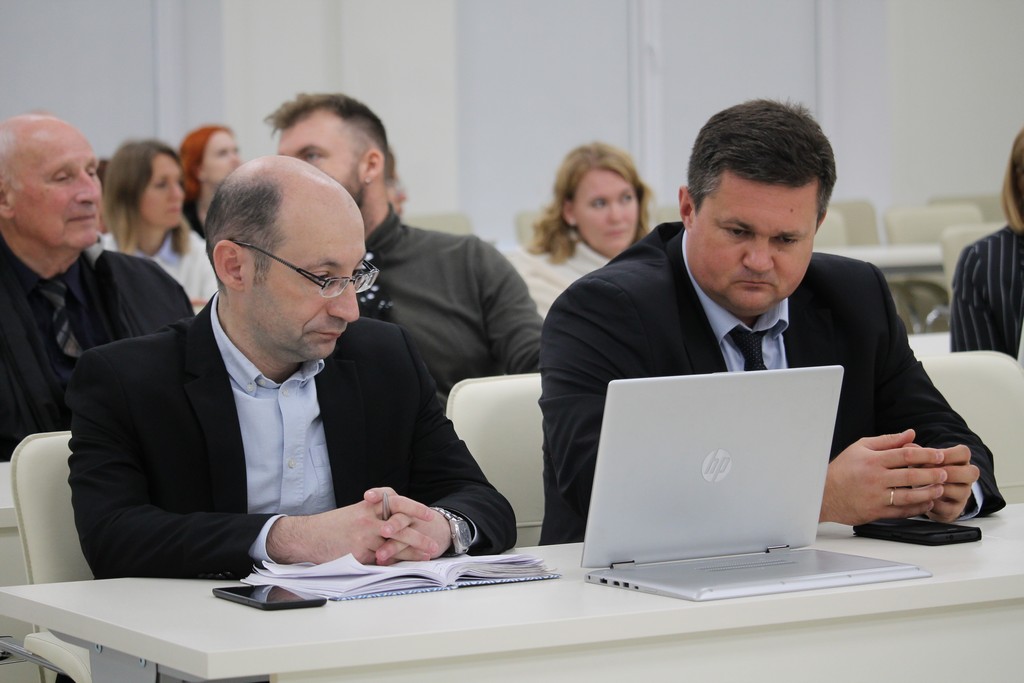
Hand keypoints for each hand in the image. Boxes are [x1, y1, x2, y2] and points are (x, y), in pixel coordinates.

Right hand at [265, 488, 445, 564]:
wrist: (307, 537)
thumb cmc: (331, 527)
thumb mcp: (353, 513)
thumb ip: (373, 516)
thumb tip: (394, 524)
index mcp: (367, 506)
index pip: (396, 501)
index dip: (414, 507)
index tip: (428, 515)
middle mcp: (367, 519)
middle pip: (400, 523)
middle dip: (419, 534)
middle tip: (434, 540)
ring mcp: (363, 536)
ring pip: (394, 544)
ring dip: (412, 550)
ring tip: (426, 555)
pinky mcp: (358, 553)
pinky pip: (380, 559)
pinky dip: (393, 562)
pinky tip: (405, 566)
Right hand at [820, 429, 953, 524]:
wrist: (824, 494)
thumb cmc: (842, 470)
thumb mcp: (860, 447)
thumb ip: (887, 440)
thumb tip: (910, 434)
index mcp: (872, 460)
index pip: (905, 455)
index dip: (926, 455)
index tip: (939, 455)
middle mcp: (875, 478)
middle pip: (911, 476)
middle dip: (932, 474)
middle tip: (945, 473)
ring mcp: (876, 496)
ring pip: (910, 496)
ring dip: (928, 492)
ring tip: (939, 488)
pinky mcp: (876, 512)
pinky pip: (902, 511)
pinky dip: (917, 508)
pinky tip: (926, 503)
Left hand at [922, 444, 978, 521]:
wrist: (926, 496)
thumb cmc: (925, 473)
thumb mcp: (921, 462)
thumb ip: (917, 453)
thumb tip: (906, 446)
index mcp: (960, 462)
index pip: (964, 453)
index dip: (950, 454)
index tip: (935, 456)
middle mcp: (966, 478)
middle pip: (971, 472)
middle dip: (950, 472)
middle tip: (930, 472)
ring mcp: (963, 495)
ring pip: (961, 491)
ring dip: (940, 488)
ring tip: (923, 485)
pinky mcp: (954, 510)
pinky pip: (948, 508)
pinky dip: (934, 504)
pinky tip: (921, 499)